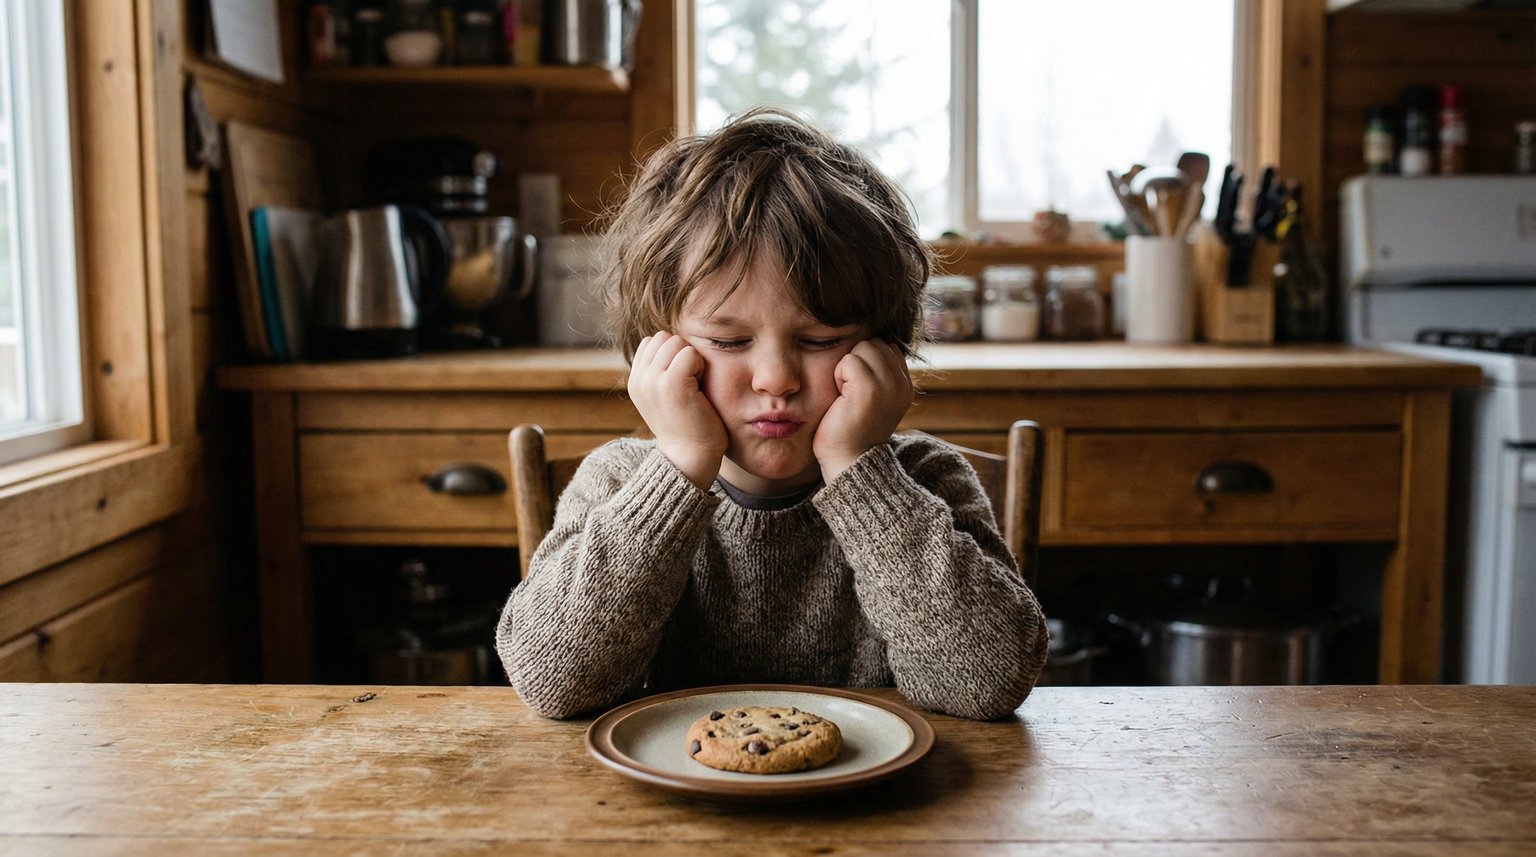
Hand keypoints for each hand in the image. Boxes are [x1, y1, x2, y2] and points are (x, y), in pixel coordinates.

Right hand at [627, 332, 727, 489]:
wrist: (690, 458)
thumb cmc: (688, 425)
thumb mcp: (665, 395)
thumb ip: (662, 370)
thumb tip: (675, 341)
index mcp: (635, 381)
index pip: (652, 341)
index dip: (672, 354)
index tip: (682, 381)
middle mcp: (638, 379)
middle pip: (663, 337)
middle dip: (681, 352)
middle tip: (690, 383)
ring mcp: (652, 381)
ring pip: (676, 341)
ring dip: (691, 359)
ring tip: (694, 386)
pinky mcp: (671, 383)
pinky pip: (689, 353)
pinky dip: (700, 366)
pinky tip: (699, 389)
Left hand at [813, 339, 912, 481]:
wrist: (848, 460)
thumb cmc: (851, 429)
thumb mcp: (874, 398)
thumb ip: (879, 373)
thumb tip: (872, 342)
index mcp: (905, 386)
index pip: (887, 347)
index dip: (867, 362)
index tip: (859, 390)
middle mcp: (902, 384)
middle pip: (875, 343)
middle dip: (857, 362)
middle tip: (851, 393)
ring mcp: (888, 385)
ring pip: (864, 347)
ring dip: (848, 367)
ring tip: (847, 394)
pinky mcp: (869, 388)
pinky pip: (849, 360)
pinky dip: (839, 376)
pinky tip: (842, 398)